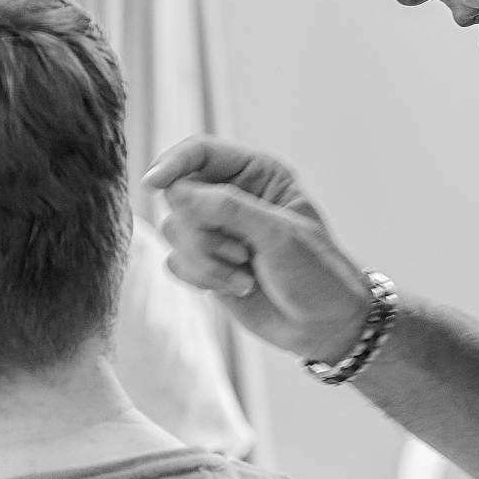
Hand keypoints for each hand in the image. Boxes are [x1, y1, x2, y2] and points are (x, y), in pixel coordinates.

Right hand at [143, 135, 372, 362]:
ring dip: (207, 260)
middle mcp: (232, 197)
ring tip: (246, 275)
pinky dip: (203, 277)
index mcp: (256, 173)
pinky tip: (238, 286)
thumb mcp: (279, 235)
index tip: (153, 184)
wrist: (325, 325)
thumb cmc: (316, 274)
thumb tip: (175, 191)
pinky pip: (176, 261)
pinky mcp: (207, 263)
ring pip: (174, 231)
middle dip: (204, 231)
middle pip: (179, 195)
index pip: (200, 152)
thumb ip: (228, 209)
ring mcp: (218, 231)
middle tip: (243, 252)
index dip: (173, 163)